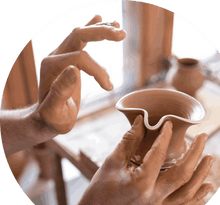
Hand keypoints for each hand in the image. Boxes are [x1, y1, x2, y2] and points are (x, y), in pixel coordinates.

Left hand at [36, 15, 125, 133]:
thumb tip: (74, 69)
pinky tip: (99, 20)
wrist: (47, 118)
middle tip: (122, 34)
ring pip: (80, 34)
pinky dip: (90, 29)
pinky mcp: (68, 58)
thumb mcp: (55, 112)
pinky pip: (79, 39)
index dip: (98, 71)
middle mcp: (54, 56)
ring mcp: (61, 55)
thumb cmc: (52, 118)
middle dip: (101, 33)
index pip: (80, 59)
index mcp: (51, 67)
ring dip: (99, 29)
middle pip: (78, 35)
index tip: (109, 87)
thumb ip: (60, 92)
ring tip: (118, 27)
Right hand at [65, 115, 213, 204]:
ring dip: (201, 173)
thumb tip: (141, 121)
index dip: (164, 136)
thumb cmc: (100, 189)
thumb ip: (129, 141)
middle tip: (203, 136)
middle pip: (182, 174)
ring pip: (188, 191)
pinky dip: (197, 194)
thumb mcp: (112, 162)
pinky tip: (207, 184)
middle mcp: (152, 197)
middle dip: (195, 153)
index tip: (168, 124)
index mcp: (139, 183)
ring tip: (210, 157)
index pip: (158, 155)